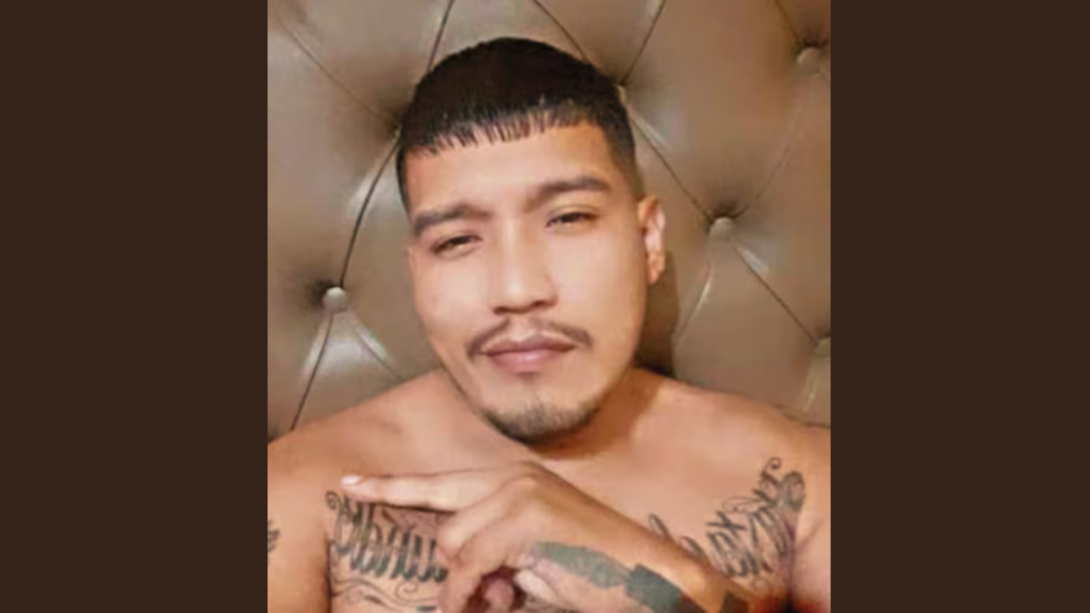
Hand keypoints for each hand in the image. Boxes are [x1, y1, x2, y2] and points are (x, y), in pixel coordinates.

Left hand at [341, 462, 753, 612]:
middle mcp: (512, 476)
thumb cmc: (593, 570)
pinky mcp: (523, 519)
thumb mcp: (531, 556)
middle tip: (493, 595)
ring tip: (511, 595)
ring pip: (454, 547)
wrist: (648, 576)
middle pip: (444, 523)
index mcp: (514, 477)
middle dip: (458, 568)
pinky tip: (505, 600)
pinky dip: (474, 594)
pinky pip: (469, 567)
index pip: (440, 482)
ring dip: (472, 586)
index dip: (391, 486)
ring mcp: (518, 493)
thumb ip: (491, 550)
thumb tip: (457, 581)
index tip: (350, 483)